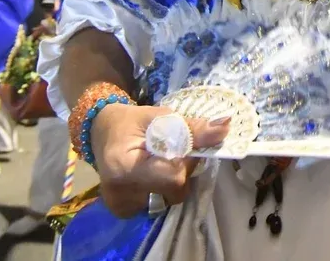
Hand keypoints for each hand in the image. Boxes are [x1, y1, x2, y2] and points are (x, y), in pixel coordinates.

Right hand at [89, 104, 229, 217]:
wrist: (104, 133)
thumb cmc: (132, 122)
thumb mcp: (161, 117)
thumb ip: (193, 128)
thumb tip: (225, 127)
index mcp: (124, 167)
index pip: (173, 176)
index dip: (187, 161)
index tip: (183, 144)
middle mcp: (119, 194)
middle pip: (174, 192)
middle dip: (182, 171)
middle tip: (170, 152)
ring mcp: (121, 207)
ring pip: (170, 199)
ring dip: (174, 181)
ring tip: (159, 162)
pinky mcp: (125, 212)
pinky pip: (159, 203)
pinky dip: (163, 188)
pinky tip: (152, 174)